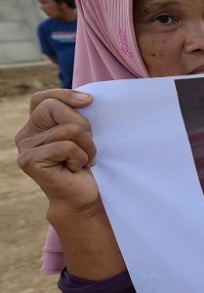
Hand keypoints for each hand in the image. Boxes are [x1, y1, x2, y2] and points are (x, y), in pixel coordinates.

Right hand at [15, 90, 100, 212]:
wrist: (83, 197)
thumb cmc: (86, 164)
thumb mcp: (83, 134)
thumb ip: (76, 115)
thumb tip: (86, 98)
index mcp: (36, 125)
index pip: (43, 98)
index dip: (65, 95)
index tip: (90, 101)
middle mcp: (26, 134)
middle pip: (53, 107)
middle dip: (82, 123)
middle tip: (89, 144)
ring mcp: (25, 148)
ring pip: (69, 129)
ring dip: (88, 146)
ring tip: (84, 160)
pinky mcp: (29, 161)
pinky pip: (67, 146)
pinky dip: (80, 158)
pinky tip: (76, 169)